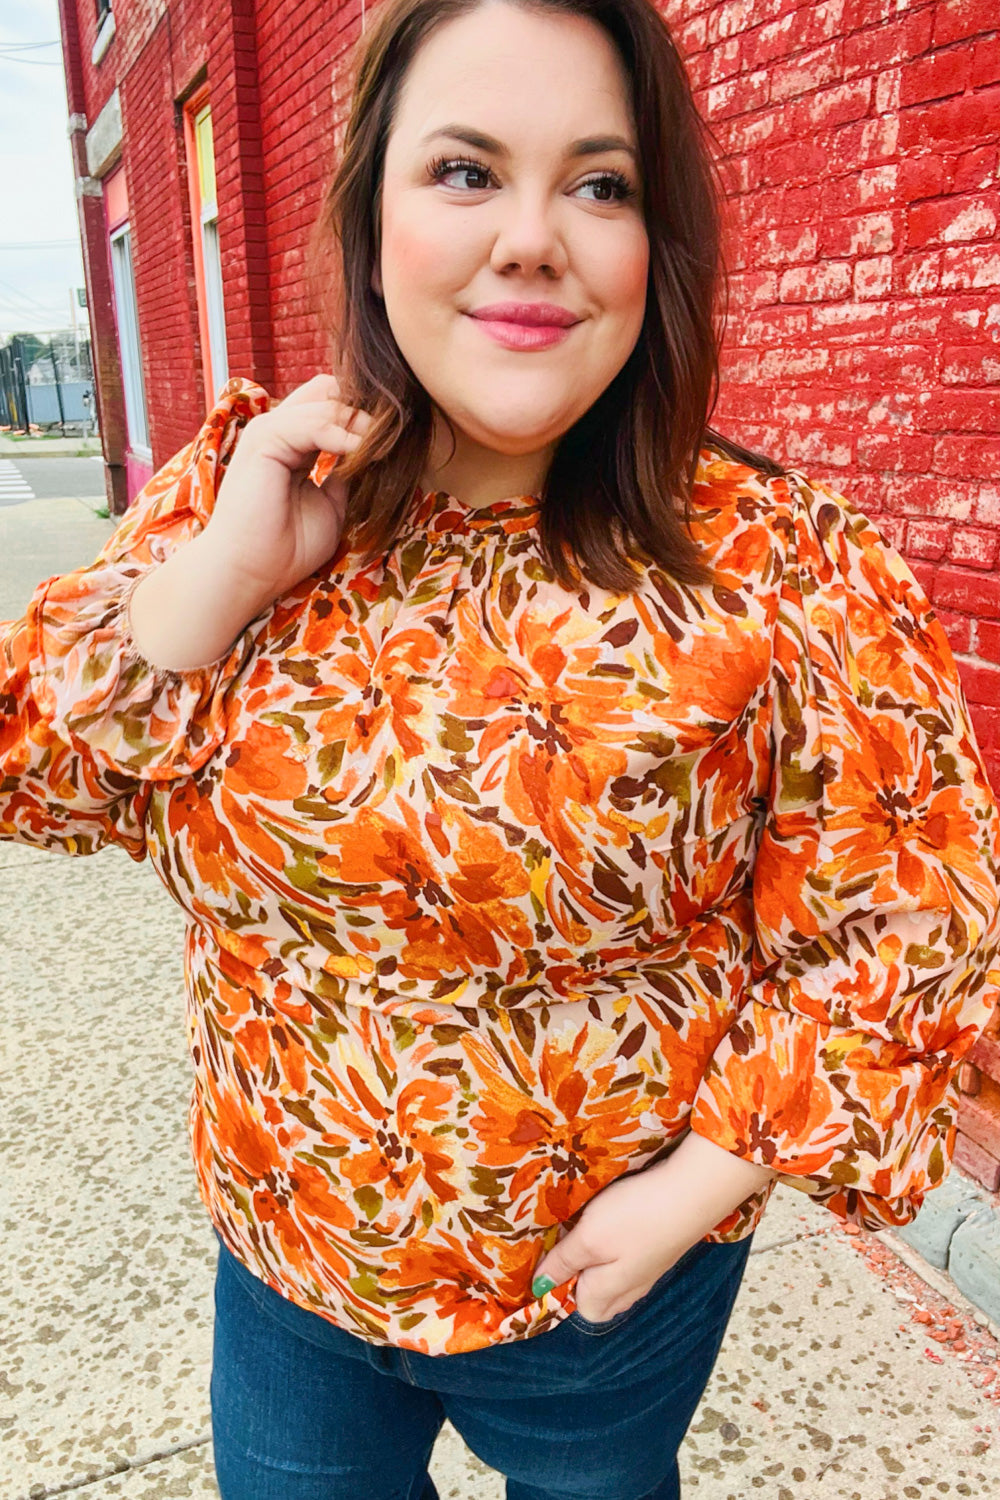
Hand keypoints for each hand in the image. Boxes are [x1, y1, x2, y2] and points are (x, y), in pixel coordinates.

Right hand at [203, 372, 373, 605]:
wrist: (250, 572)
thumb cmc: (285, 548)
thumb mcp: (331, 505)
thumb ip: (345, 475)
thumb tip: (372, 454)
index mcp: (291, 443)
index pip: (330, 404)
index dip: (364, 415)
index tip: (396, 436)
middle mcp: (279, 430)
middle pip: (328, 389)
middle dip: (365, 407)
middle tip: (396, 432)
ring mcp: (270, 430)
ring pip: (326, 401)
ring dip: (362, 422)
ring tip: (386, 445)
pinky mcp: (266, 440)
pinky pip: (315, 422)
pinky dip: (345, 435)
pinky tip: (363, 453)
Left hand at [530, 1132, 778, 1323]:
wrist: (692, 1193)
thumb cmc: (634, 1217)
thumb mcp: (589, 1238)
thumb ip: (564, 1262)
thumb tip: (539, 1287)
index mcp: (609, 1294)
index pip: (582, 1310)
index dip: (565, 1286)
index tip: (556, 1253)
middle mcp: (633, 1289)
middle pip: (602, 1297)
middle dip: (584, 1275)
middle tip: (575, 1239)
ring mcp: (652, 1270)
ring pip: (619, 1277)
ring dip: (603, 1258)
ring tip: (596, 1227)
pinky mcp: (665, 1248)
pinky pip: (636, 1259)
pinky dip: (624, 1245)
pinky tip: (624, 1220)